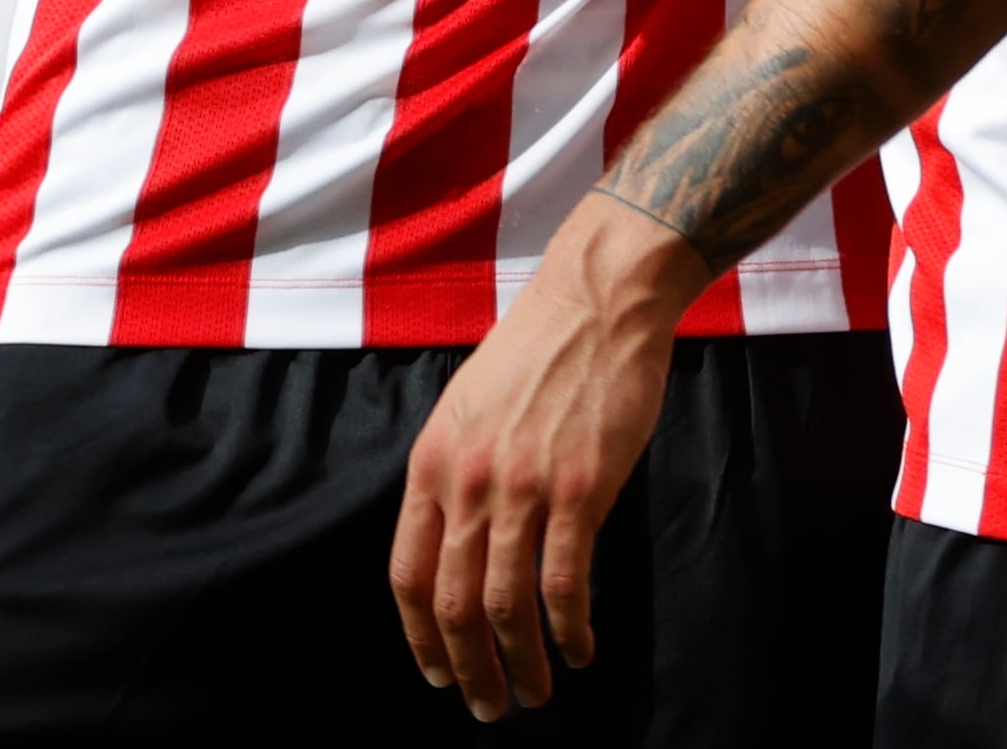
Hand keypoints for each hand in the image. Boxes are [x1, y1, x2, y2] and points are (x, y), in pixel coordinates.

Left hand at [393, 196, 703, 720]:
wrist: (598, 300)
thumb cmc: (539, 348)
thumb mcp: (469, 406)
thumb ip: (456, 472)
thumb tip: (458, 541)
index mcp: (432, 462)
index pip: (408, 573)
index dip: (420, 636)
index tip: (439, 672)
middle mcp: (468, 481)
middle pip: (453, 603)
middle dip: (470, 668)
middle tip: (490, 707)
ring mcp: (523, 486)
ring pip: (506, 604)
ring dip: (521, 662)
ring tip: (537, 692)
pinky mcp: (579, 489)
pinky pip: (565, 582)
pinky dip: (569, 628)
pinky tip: (580, 648)